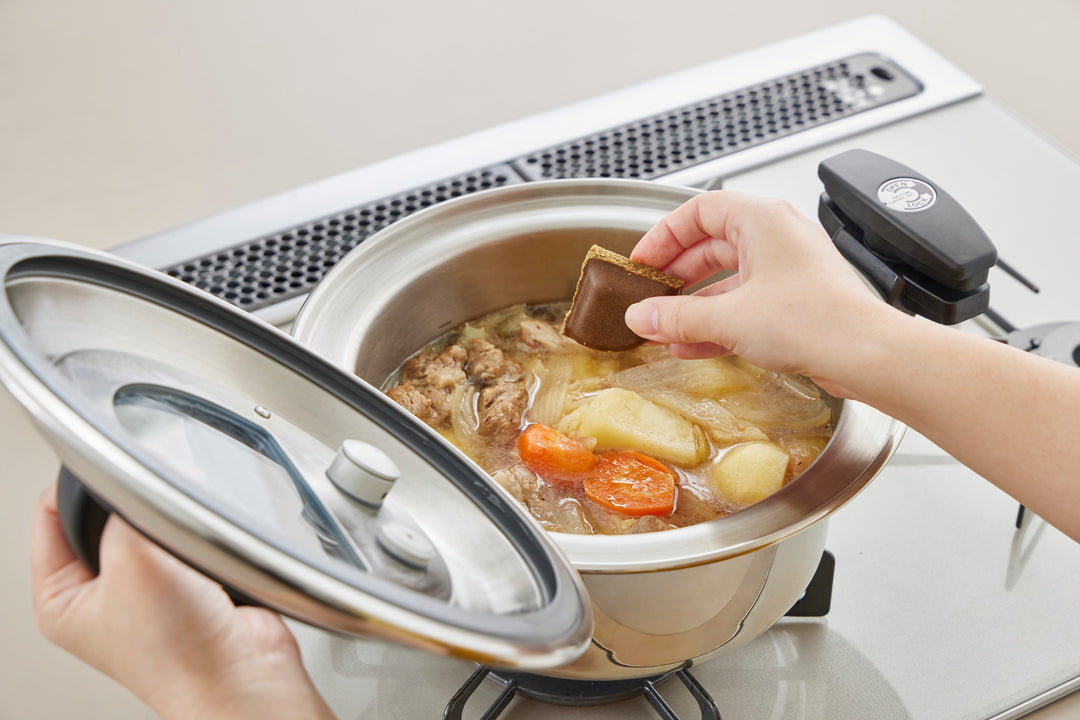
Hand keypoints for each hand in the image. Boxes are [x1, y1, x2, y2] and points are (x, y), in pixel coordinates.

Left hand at [30, 484, 336, 719]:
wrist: (242, 674)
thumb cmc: (179, 650)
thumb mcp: (132, 560)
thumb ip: (126, 507)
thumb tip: (142, 474)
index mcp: (61, 601)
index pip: (48, 517)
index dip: (73, 485)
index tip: (104, 464)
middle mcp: (99, 599)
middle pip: (101, 519)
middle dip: (129, 505)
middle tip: (147, 508)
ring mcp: (144, 594)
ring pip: (148, 528)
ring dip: (168, 524)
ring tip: (180, 542)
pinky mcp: (188, 589)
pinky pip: (186, 542)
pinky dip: (198, 538)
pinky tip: (203, 553)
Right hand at [624, 190, 894, 397]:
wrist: (865, 354)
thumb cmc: (816, 319)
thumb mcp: (728, 317)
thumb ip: (677, 316)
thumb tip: (641, 316)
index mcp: (761, 220)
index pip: (698, 211)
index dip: (664, 235)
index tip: (642, 261)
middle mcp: (776, 238)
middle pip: (710, 246)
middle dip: (676, 276)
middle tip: (650, 295)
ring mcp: (786, 270)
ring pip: (726, 280)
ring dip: (693, 305)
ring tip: (664, 328)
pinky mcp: (794, 302)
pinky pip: (743, 305)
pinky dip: (716, 322)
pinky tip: (691, 345)